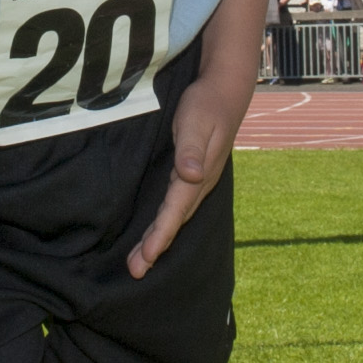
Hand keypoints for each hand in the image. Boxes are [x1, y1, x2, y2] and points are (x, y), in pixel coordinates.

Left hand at [125, 47, 252, 277]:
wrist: (226, 91)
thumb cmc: (207, 103)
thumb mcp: (196, 120)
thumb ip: (191, 149)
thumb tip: (191, 176)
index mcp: (198, 175)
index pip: (175, 210)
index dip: (161, 235)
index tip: (147, 257)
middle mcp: (199, 183)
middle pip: (175, 221)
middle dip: (156, 247)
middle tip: (135, 271)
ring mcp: (197, 181)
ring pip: (175, 217)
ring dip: (159, 240)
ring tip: (140, 261)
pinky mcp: (192, 176)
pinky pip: (176, 207)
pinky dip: (164, 224)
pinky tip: (155, 232)